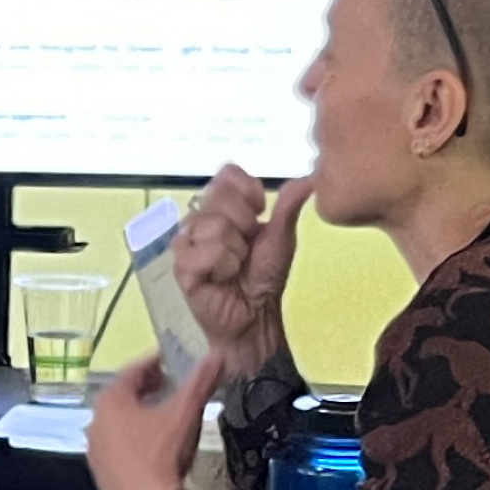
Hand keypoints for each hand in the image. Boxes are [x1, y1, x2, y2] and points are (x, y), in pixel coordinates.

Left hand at [84, 353, 219, 489]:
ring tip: (160, 413)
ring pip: (117, 422)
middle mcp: (95, 421)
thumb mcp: (185, 413)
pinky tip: (150, 446)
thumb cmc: (163, 453)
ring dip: (137, 414)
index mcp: (111, 401)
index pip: (132, 372)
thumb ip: (200, 382)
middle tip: (166, 384)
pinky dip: (131, 439)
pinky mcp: (99, 472)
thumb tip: (217, 356)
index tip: (167, 360)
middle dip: (144, 388)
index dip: (152, 364)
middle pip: (121, 396)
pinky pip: (115, 446)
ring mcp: (94, 449)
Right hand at [174, 165, 319, 377]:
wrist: (254, 315)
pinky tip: (221, 278)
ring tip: (235, 266)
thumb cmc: (264, 277)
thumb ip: (288, 207)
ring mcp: (187, 241)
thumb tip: (308, 178)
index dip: (245, 192)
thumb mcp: (281, 239)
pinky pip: (205, 253)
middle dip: (244, 226)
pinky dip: (222, 267)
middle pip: (218, 197)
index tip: (258, 213)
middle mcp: (201, 218)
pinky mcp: (181, 265)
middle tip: (246, 248)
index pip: (227, 175)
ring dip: (235, 251)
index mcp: (224, 207)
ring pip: (213, 226)